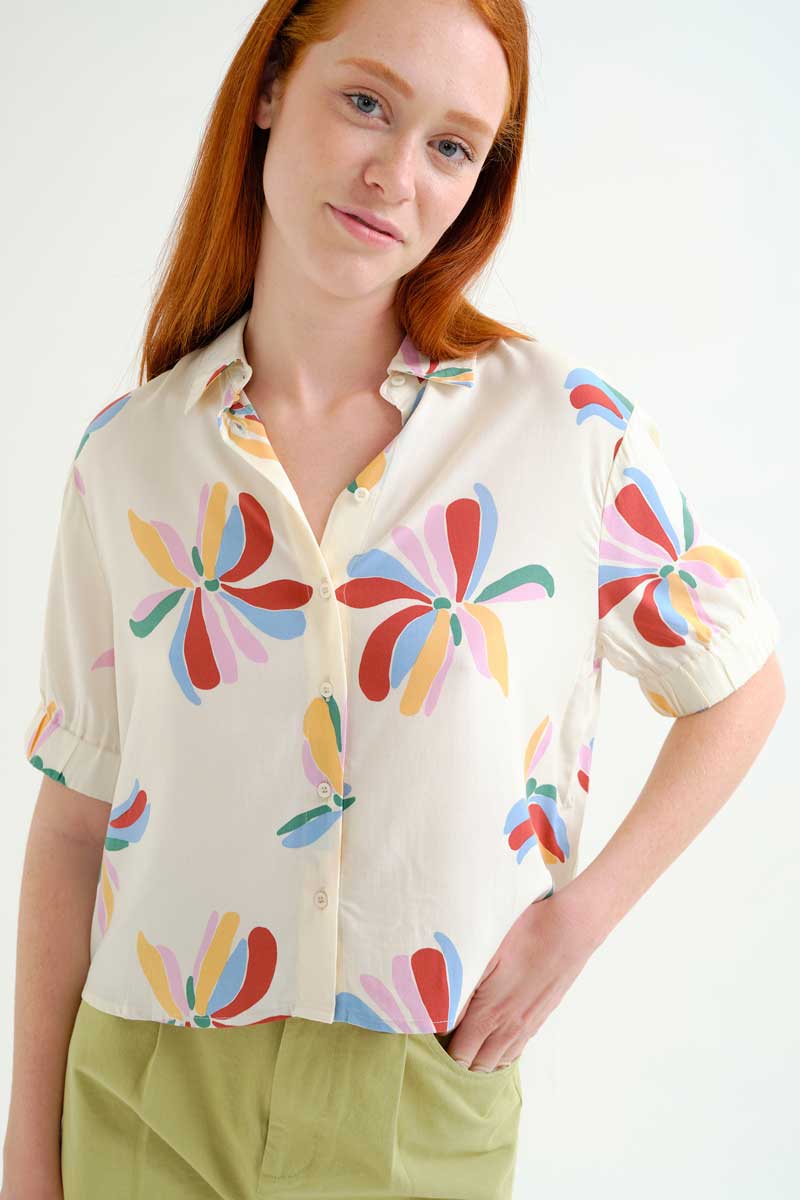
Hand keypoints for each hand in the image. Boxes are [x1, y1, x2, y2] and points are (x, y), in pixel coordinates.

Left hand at [445, 887, 600, 1071]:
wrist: (571, 930)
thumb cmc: (524, 935)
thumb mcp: (481, 954)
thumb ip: (458, 988)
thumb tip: (436, 1012)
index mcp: (488, 1015)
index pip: (458, 1056)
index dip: (439, 1056)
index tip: (425, 1045)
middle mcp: (508, 1029)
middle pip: (476, 1067)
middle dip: (455, 1065)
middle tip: (437, 1050)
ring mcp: (526, 1026)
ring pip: (497, 1062)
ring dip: (478, 1061)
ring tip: (460, 1047)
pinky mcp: (539, 1018)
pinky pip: (515, 1050)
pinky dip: (498, 1053)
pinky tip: (490, 1040)